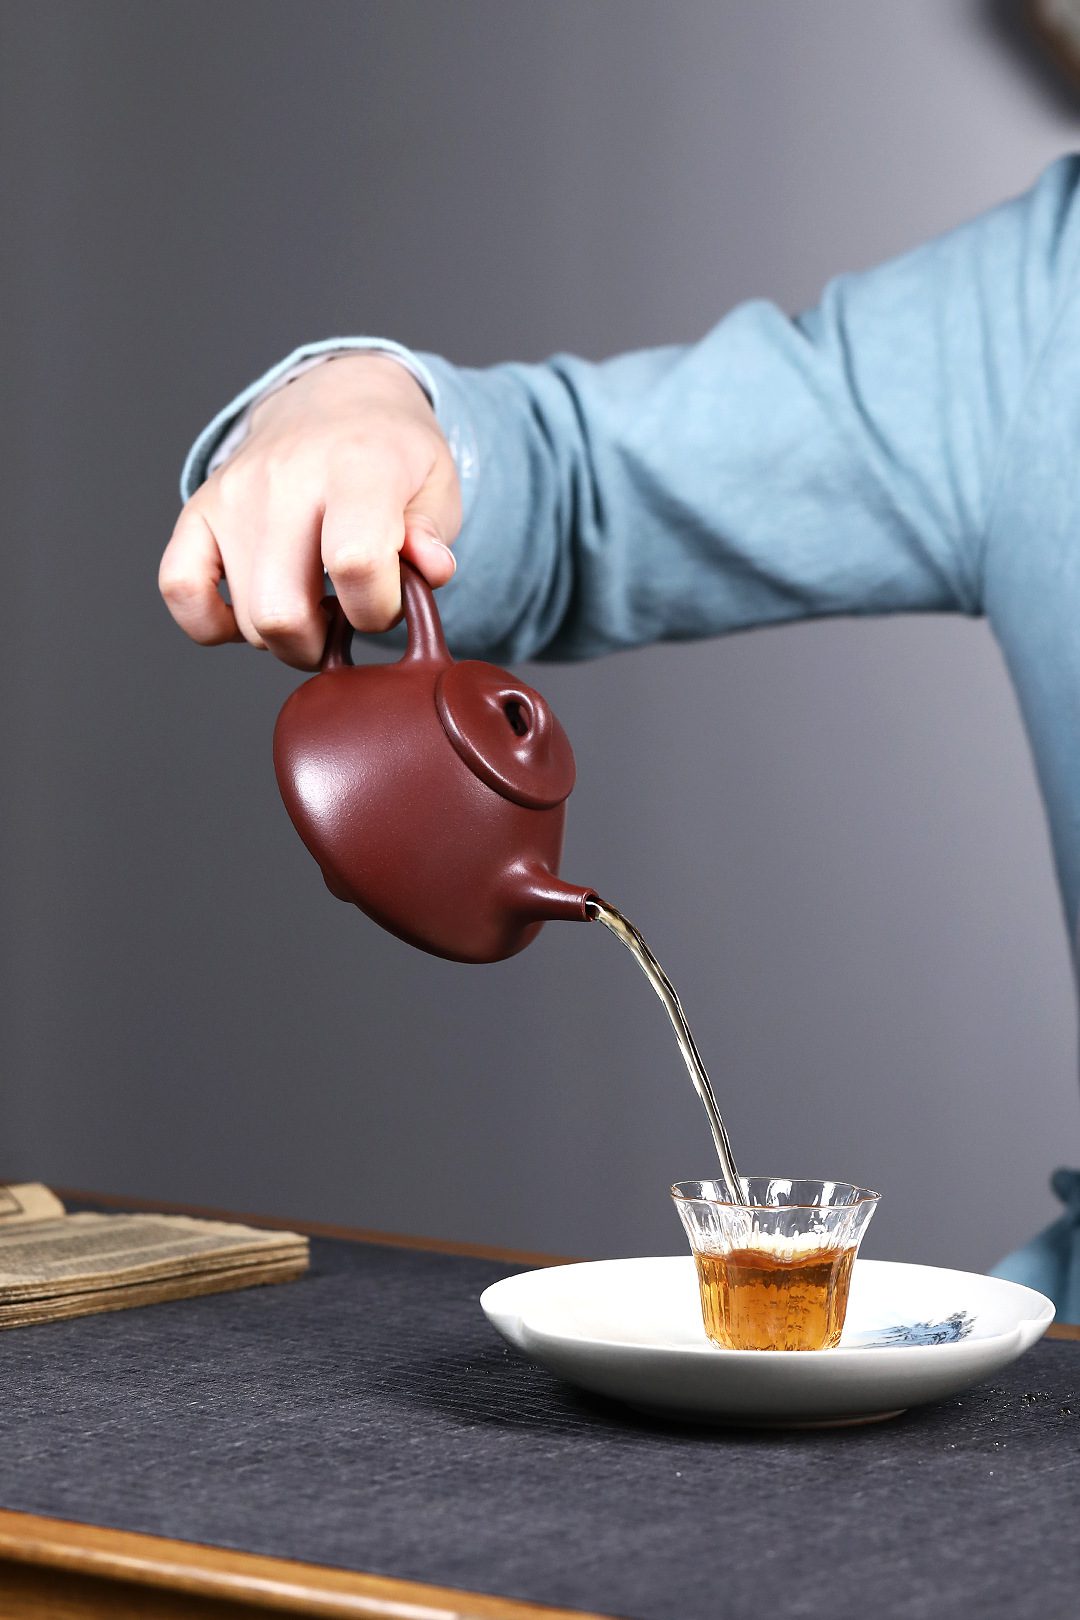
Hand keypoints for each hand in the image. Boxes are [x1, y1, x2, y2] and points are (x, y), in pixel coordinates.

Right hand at [159, 353, 460, 667]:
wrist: (338, 398)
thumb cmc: (393, 455)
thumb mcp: (437, 482)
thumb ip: (433, 534)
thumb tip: (429, 570)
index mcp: (356, 467)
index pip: (355, 562)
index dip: (378, 608)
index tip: (390, 601)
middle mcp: (285, 478)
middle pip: (282, 612)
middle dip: (321, 644)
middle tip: (344, 622)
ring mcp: (234, 495)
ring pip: (245, 617)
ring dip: (283, 637)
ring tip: (312, 604)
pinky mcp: (198, 510)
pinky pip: (179, 588)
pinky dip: (212, 623)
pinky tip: (250, 614)